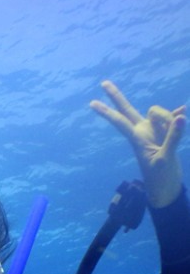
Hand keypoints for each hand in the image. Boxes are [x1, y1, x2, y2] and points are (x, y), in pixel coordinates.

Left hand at [91, 80, 185, 207]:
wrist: (166, 191)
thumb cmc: (161, 178)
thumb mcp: (166, 159)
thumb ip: (173, 137)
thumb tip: (180, 117)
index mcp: (137, 138)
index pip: (120, 120)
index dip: (107, 111)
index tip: (92, 102)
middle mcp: (142, 132)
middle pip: (127, 110)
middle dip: (116, 97)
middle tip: (103, 83)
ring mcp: (153, 133)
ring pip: (161, 112)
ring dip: (171, 118)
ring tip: (173, 139)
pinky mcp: (165, 135)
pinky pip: (172, 119)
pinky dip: (177, 116)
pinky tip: (182, 110)